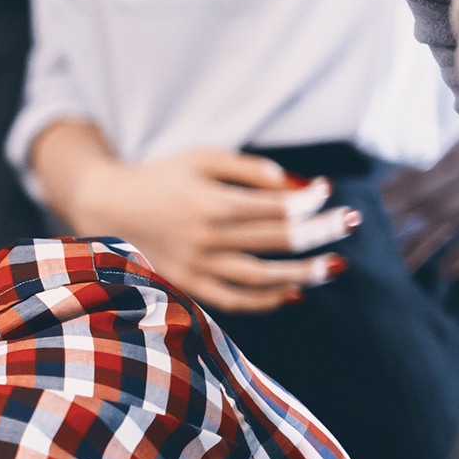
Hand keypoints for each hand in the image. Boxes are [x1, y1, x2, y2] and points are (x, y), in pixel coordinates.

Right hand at [65, 146, 356, 312]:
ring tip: (335, 265)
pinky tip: (294, 292)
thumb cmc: (162, 177)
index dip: (309, 200)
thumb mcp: (203, 158)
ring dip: (304, 272)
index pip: (275, 206)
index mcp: (210, 202)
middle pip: (277, 239)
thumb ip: (249, 169)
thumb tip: (296, 184)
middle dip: (320, 230)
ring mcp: (197, 266)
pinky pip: (235, 300)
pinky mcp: (187, 285)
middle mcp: (206, 237)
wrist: (107, 206)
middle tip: (352, 221)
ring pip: (261, 276)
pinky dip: (267, 299)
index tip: (329, 192)